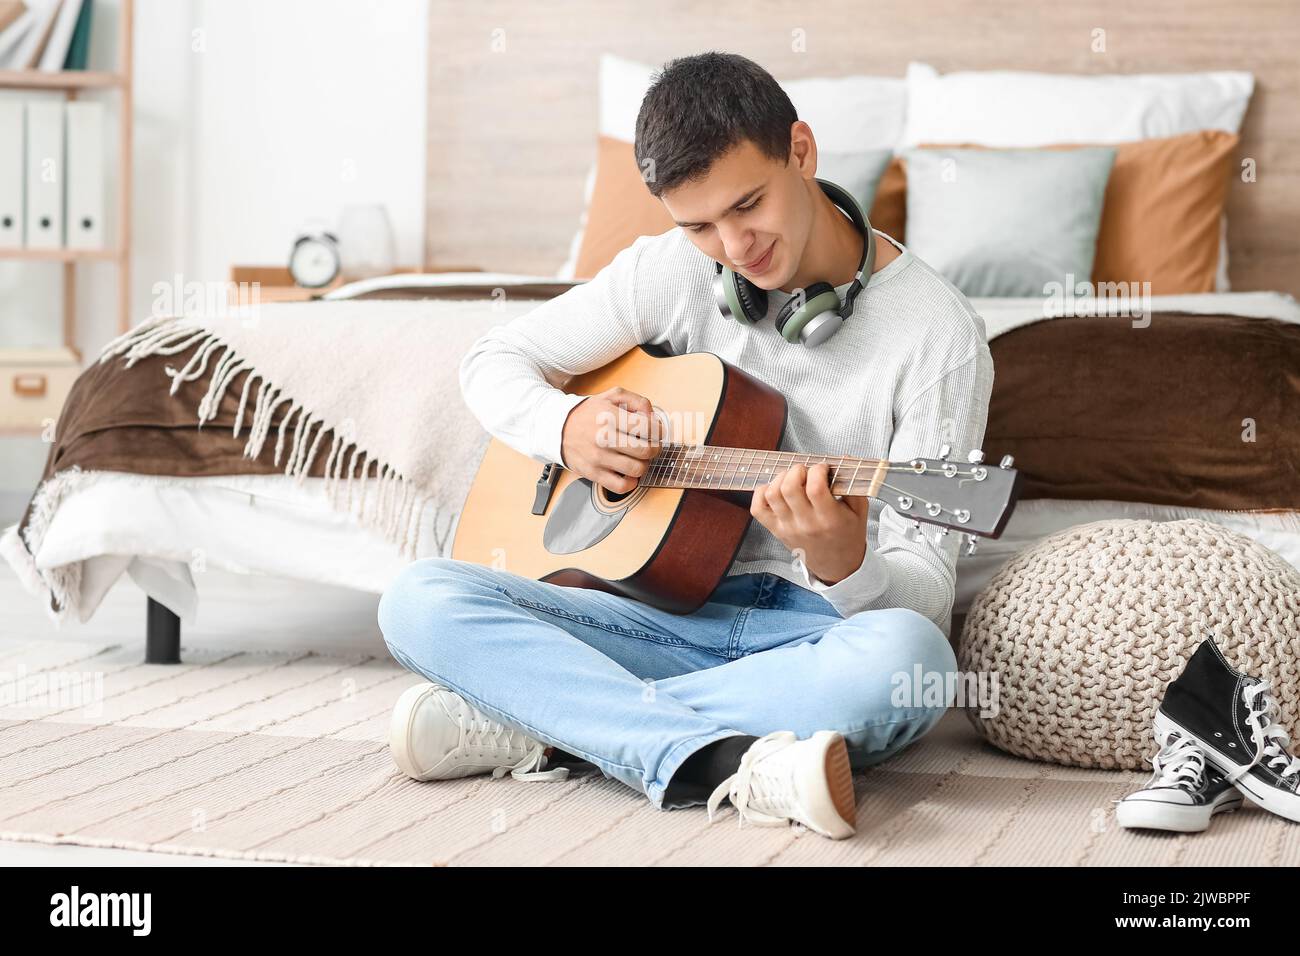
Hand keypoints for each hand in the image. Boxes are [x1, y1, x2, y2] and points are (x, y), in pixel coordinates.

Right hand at [559, 386, 662, 493]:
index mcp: (610, 416)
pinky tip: (629, 473)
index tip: (655, 431)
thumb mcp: (610, 397)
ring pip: (637, 469)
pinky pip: (622, 486)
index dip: (658, 430)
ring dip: (644, 464)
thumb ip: (636, 401)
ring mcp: (599, 458)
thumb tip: (653, 416)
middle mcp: (604, 438)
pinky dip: (631, 482)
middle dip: (655, 448)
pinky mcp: (593, 473)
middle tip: (650, 445)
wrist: (556, 429)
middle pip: (646, 450)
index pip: (648, 427)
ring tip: (638, 458)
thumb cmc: (588, 414)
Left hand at [750, 462, 869, 583]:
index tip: (823, 468)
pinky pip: (757, 508)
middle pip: (789, 488)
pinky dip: (762, 493)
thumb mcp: (860, 511)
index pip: (815, 488)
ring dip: (780, 478)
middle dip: (797, 470)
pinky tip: (777, 490)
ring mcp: (787, 528)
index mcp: (829, 519)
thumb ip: (854, 485)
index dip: (817, 470)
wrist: (837, 566)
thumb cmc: (848, 536)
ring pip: (772, 494)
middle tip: (806, 472)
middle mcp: (805, 524)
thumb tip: (845, 459)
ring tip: (793, 478)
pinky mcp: (776, 530)